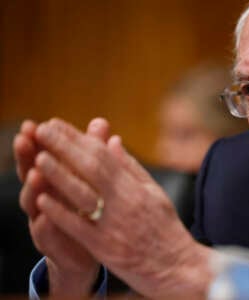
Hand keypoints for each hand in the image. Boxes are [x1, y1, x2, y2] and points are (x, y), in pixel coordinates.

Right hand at [14, 118, 110, 296]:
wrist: (90, 248)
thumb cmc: (89, 205)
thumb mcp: (92, 176)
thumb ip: (95, 150)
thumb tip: (100, 123)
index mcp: (55, 178)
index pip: (44, 154)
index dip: (40, 140)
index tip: (38, 123)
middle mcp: (45, 197)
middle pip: (31, 174)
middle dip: (27, 157)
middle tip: (24, 139)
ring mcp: (45, 220)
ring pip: (34, 204)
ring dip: (34, 189)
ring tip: (36, 174)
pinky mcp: (53, 244)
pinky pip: (46, 236)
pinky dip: (45, 227)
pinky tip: (45, 218)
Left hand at [32, 118, 213, 298]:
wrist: (176, 266)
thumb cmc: (165, 227)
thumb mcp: (154, 193)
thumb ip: (131, 168)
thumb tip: (113, 141)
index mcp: (136, 187)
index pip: (104, 156)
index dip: (79, 138)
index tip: (58, 125)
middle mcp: (125, 202)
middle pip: (92, 169)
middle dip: (65, 147)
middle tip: (43, 130)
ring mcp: (114, 226)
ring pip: (83, 196)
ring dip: (60, 176)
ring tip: (39, 157)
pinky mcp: (105, 249)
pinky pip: (79, 229)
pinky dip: (61, 213)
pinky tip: (44, 199)